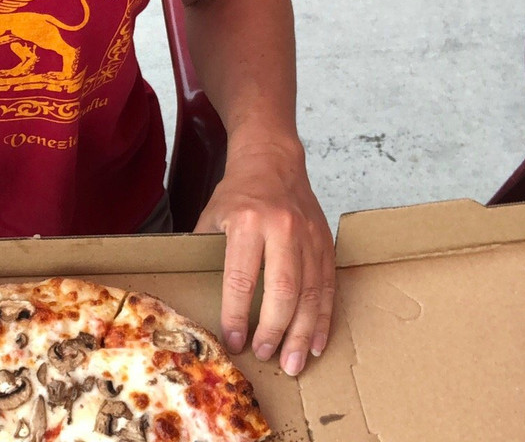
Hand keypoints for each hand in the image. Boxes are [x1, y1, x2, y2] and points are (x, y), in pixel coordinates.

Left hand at [194, 139, 334, 376]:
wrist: (273, 161)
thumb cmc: (237, 193)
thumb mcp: (210, 216)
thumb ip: (205, 252)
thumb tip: (196, 294)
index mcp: (248, 222)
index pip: (241, 279)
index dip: (236, 315)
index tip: (234, 341)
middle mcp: (283, 230)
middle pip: (282, 291)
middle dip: (273, 330)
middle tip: (265, 357)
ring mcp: (310, 237)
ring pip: (310, 294)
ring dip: (302, 334)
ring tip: (292, 364)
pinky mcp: (326, 243)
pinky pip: (328, 287)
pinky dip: (323, 319)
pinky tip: (316, 343)